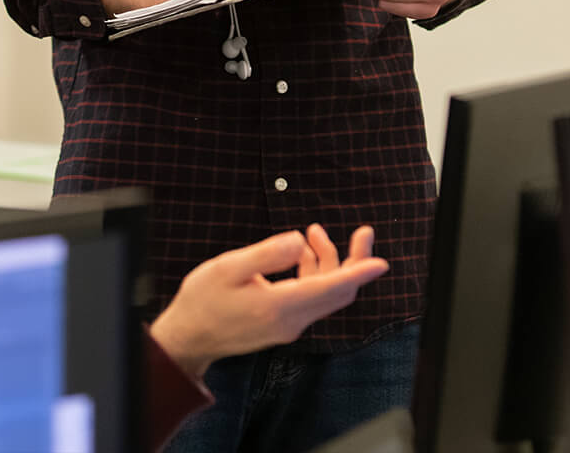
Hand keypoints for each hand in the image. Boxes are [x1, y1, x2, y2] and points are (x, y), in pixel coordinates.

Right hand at [148, 224, 389, 378]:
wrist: (188, 338)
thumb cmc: (203, 300)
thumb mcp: (229, 268)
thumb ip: (267, 253)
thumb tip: (300, 240)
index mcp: (280, 305)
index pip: (332, 289)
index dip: (359, 272)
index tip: (381, 261)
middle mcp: (291, 321)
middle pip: (337, 292)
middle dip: (353, 261)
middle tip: (362, 231)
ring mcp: (288, 326)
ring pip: (325, 295)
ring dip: (328, 263)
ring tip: (314, 233)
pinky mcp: (282, 325)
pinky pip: (311, 299)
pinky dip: (314, 274)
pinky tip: (301, 256)